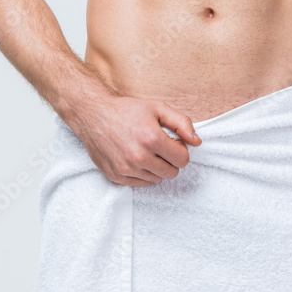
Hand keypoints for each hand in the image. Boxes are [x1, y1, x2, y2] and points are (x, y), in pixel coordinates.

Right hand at [73, 93, 201, 186]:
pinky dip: (143, 173)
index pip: (182, 159)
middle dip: (171, 160)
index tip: (173, 141)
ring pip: (157, 179)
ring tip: (147, 150)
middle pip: (172, 173)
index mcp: (152, 138)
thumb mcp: (158, 108)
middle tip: (161, 146)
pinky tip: (137, 157)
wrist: (94, 115)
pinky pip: (141, 184)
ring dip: (157, 167)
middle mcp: (139, 157)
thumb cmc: (127, 110)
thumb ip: (182, 123)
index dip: (181, 149)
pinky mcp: (116, 176)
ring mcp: (126, 169)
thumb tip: (197, 142)